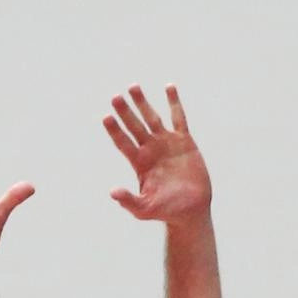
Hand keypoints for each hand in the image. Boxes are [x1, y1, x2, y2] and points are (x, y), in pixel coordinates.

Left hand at [104, 85, 211, 224]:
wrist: (191, 210)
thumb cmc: (166, 210)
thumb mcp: (144, 208)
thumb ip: (129, 200)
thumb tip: (113, 193)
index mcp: (139, 162)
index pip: (123, 142)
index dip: (115, 130)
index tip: (106, 117)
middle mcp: (150, 148)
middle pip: (134, 125)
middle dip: (125, 112)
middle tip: (116, 97)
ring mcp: (166, 143)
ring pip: (152, 118)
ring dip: (142, 103)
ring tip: (133, 87)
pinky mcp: (184, 141)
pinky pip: (178, 118)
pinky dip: (174, 103)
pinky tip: (169, 87)